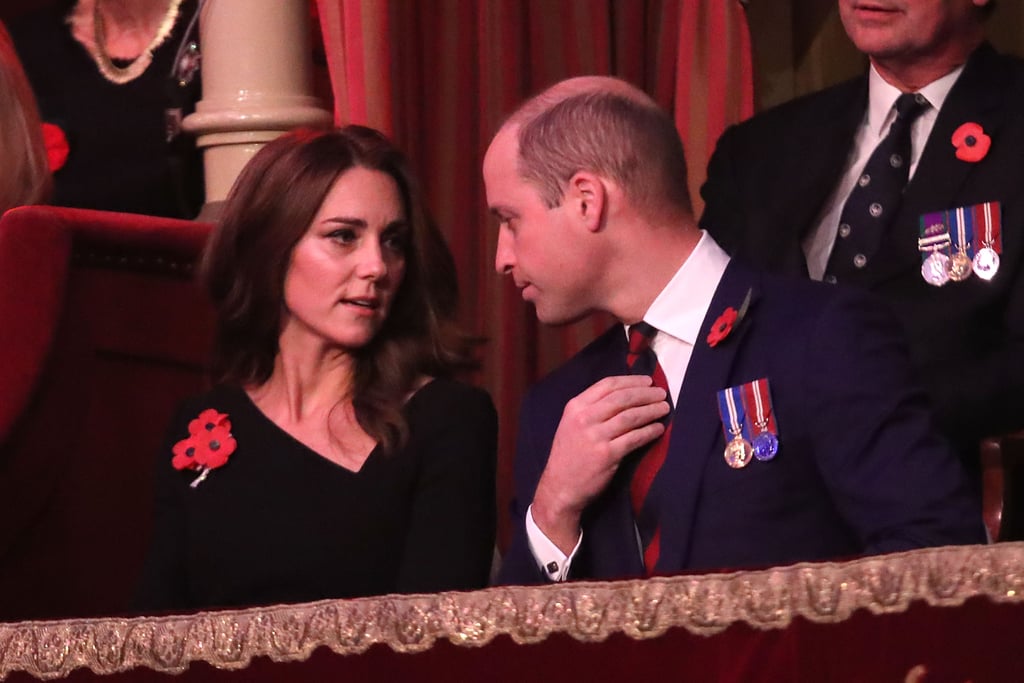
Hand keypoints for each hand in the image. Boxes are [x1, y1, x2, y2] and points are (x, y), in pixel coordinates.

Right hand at [532, 375, 669, 553]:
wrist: (560, 487)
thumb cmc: (568, 456)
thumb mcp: (571, 425)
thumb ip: (592, 410)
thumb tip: (626, 395)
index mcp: (575, 407)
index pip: (607, 385)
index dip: (631, 380)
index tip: (647, 381)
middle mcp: (584, 418)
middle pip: (622, 398)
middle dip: (645, 394)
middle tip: (662, 394)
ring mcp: (595, 436)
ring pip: (631, 416)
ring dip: (651, 411)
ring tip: (665, 409)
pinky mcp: (607, 454)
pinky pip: (635, 438)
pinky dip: (650, 432)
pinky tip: (659, 429)